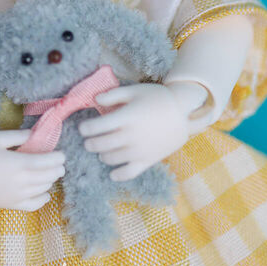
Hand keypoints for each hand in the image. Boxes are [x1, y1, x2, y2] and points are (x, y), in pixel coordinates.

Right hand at [0, 130, 65, 210]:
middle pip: (49, 176)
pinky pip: (34, 205)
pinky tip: (45, 192)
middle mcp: (22, 181)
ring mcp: (17, 195)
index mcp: (19, 163)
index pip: (48, 162)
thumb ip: (18, 136)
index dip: (58, 158)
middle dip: (57, 168)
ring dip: (51, 180)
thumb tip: (35, 133)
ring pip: (44, 189)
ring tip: (51, 172)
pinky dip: (43, 198)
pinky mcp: (12, 204)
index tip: (62, 153)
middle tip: (59, 162)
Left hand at [78, 83, 196, 180]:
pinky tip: (112, 172)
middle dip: (90, 143)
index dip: (85, 128)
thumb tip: (94, 99)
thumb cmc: (156, 98)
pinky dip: (118, 175)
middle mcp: (131, 135)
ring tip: (101, 150)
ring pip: (111, 159)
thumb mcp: (134, 90)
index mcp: (126, 117)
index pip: (97, 127)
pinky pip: (129, 173)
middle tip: (88, 140)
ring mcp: (139, 150)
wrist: (183, 112)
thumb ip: (113, 95)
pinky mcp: (148, 160)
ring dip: (102, 155)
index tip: (83, 128)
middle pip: (101, 144)